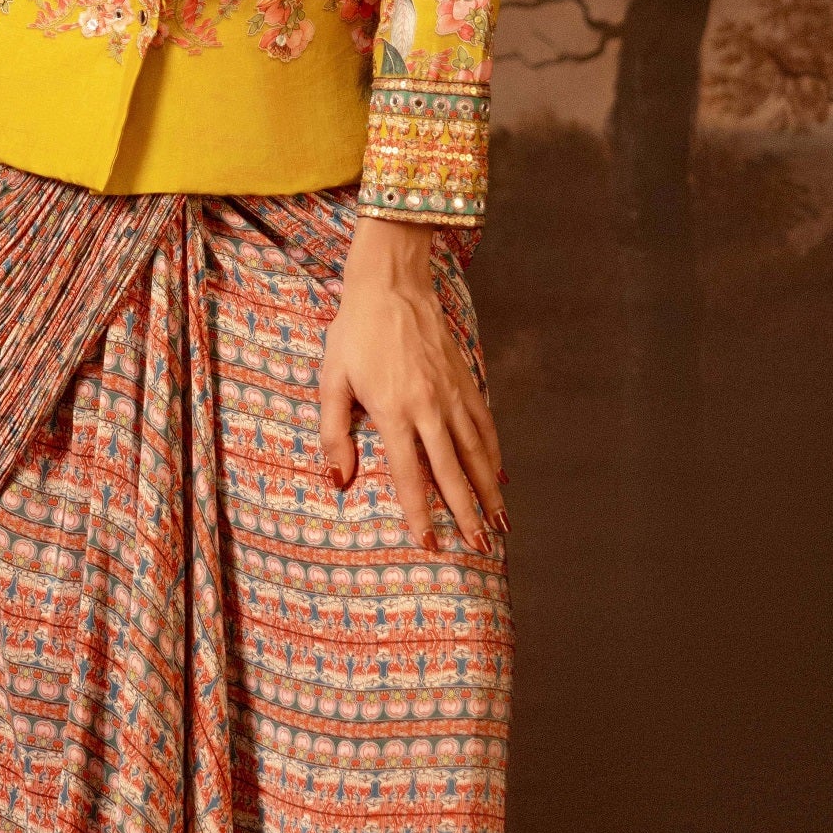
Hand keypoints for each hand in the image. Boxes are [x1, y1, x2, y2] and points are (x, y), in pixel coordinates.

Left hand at [319, 214, 505, 552]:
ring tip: (500, 524)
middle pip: (453, 472)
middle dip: (467, 514)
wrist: (392, 285)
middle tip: (481, 547)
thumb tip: (339, 481)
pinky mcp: (466, 380)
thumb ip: (335, 433)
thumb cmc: (355, 333)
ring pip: (477, 453)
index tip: (429, 543)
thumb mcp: (331, 381)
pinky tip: (499, 475)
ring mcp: (453, 394)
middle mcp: (430, 408)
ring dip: (489, 491)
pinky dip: (494, 454)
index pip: (410, 475)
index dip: (419, 512)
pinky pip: (485, 425)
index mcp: (394, 411)